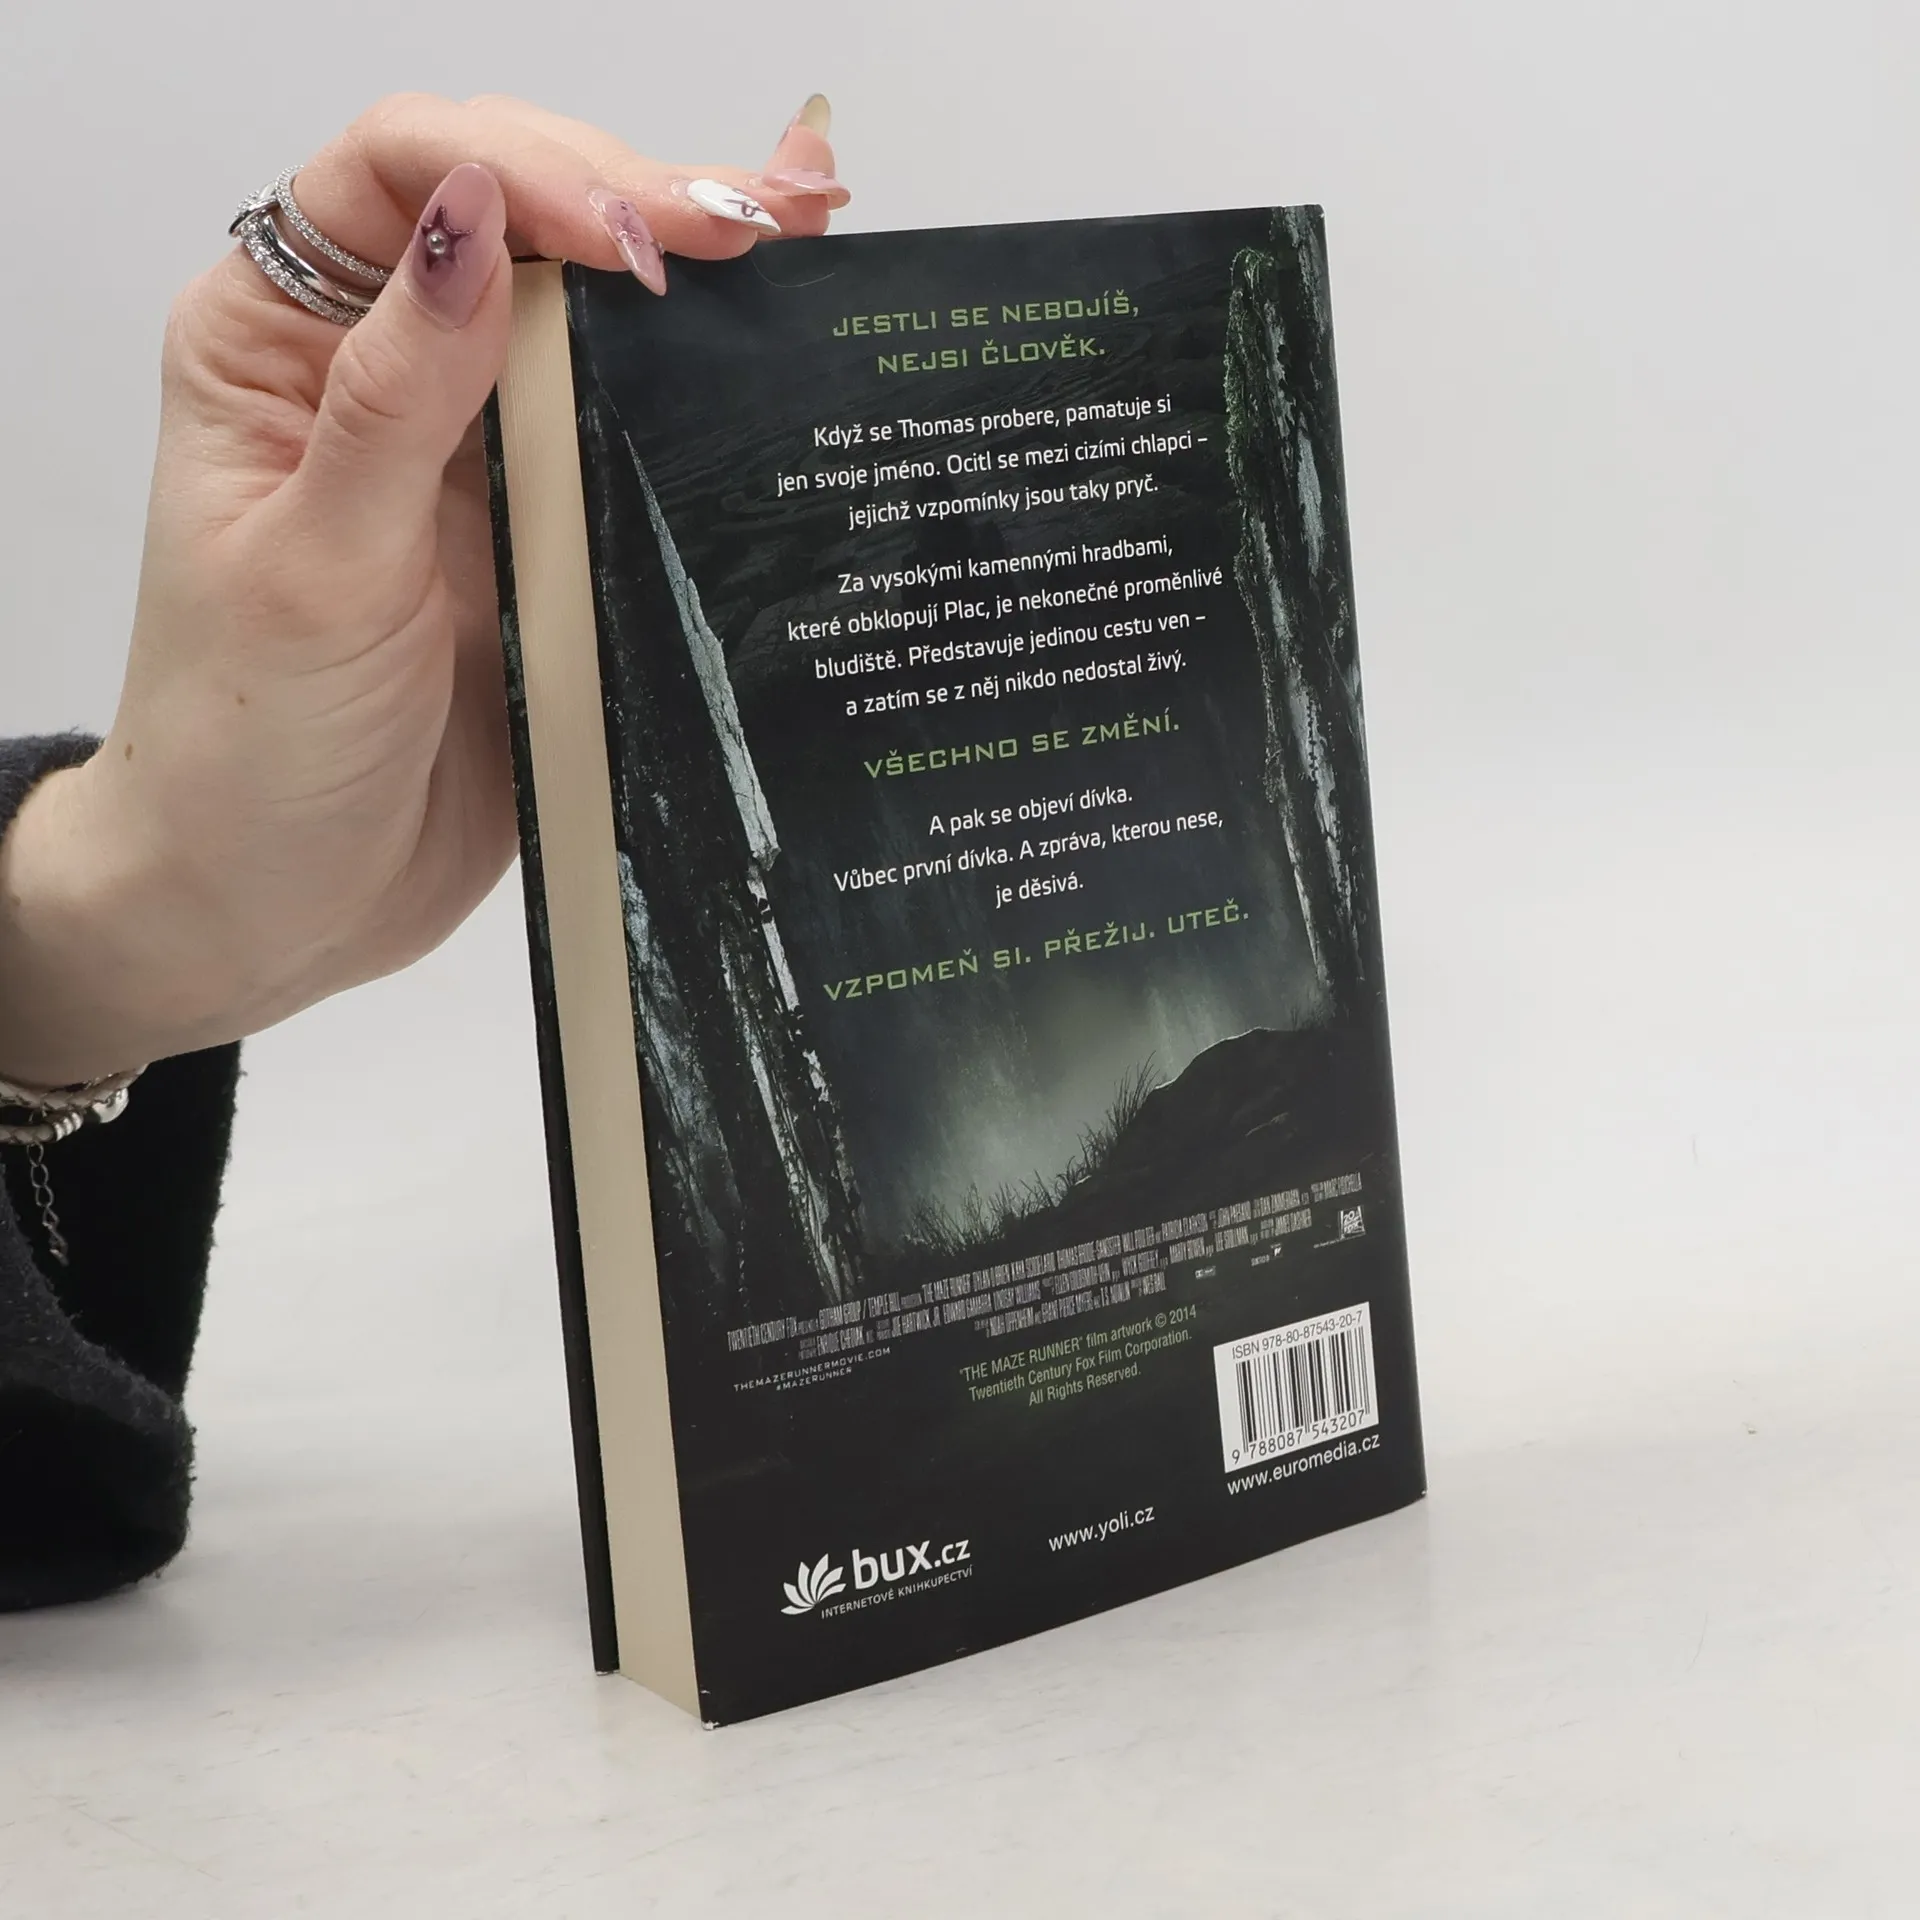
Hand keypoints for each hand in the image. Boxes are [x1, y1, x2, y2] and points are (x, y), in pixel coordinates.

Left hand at [0, 93, 845, 1087]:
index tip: (638, 245)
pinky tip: (785, 321)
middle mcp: (382, 372)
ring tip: (808, 229)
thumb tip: (474, 221)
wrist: (282, 905)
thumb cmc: (248, 748)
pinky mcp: (548, 531)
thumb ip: (395, 400)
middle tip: (764, 221)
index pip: (396, 176)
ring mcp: (476, 453)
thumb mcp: (315, 571)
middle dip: (639, 196)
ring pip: (588, 315)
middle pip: (513, 215)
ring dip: (695, 265)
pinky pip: (629, 429)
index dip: (525, 174)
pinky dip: (708, 378)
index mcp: (277, 343)